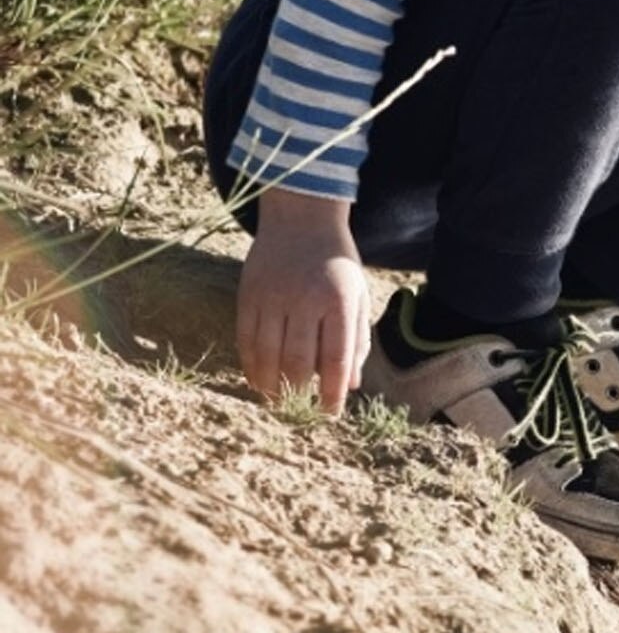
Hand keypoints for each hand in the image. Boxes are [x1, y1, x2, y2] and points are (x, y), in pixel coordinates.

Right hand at [237, 211, 369, 416]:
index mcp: (339, 301)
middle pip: (297, 362)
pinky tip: (257, 381)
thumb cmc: (336, 263)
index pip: (335, 359)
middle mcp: (305, 300)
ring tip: (276, 403)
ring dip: (271, 386)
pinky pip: (246, 340)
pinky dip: (251, 366)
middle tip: (298, 412)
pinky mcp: (248, 295)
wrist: (301, 218)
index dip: (331, 393)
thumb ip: (356, 340)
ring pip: (268, 355)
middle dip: (298, 394)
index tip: (330, 414)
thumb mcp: (358, 295)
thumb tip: (349, 385)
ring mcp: (273, 297)